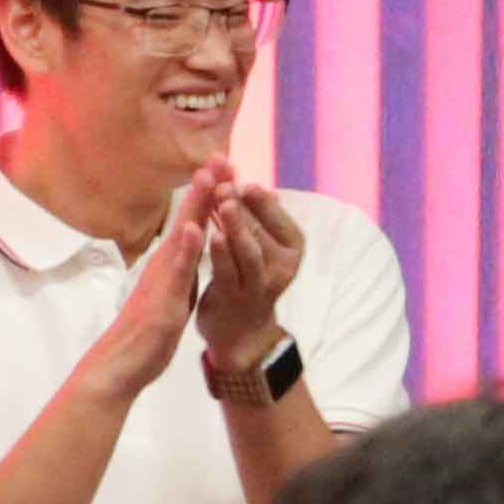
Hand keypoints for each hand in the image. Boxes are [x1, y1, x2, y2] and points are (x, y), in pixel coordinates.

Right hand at [79, 181, 211, 403]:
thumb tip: (194, 251)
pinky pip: (176, 270)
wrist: (122, 364)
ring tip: (209, 177)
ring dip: (196, 206)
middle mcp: (165, 264)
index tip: (225, 166)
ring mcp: (162, 279)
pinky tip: (193, 229)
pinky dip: (185, 248)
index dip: (210, 194)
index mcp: (171, 264)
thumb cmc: (146, 333)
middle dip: (206, 187)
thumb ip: (183, 269)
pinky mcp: (163, 299)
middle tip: (220, 155)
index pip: (195, 222)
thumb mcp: (173, 293)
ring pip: (182, 236)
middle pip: (189, 218)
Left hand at [193, 164, 303, 370]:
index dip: (258, 196)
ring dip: (235, 224)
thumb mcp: (256, 243)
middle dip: (240, 204)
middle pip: (260, 228)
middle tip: (225, 182)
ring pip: (248, 249)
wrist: (240, 329)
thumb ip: (252, 215)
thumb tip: (247, 180)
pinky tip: (210, 234)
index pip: (276, 214)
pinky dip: (221, 252)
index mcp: (293, 246)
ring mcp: (262, 283)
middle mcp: (283, 264)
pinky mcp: (237, 297)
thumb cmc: (248, 275)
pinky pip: (228, 272)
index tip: (238, 174)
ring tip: (222, 201)